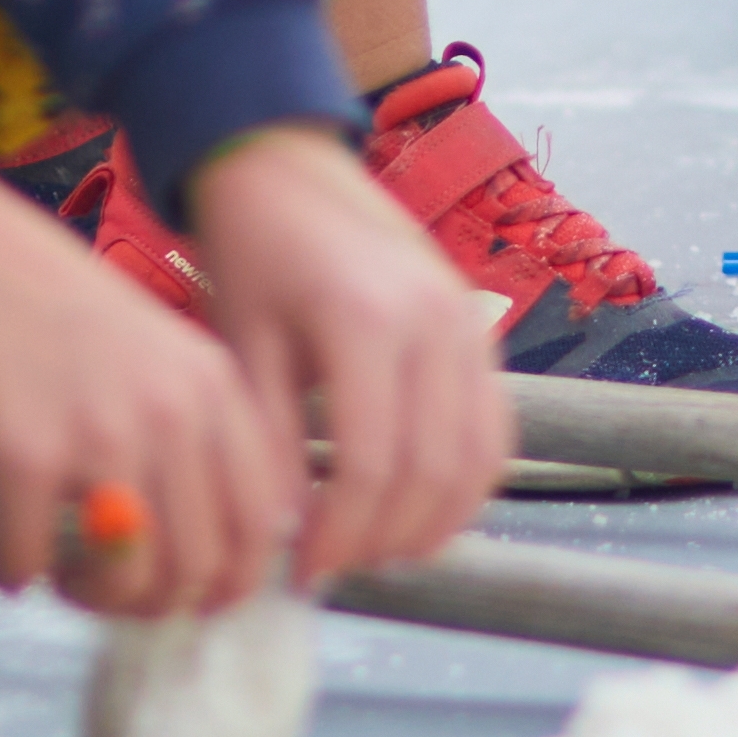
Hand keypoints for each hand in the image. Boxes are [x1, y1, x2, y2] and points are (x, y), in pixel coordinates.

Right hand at [0, 106, 304, 614]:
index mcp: (212, 386)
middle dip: (154, 604)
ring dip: (93, 599)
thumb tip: (197, 542)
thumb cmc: (32, 298)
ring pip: (131, 579)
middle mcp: (173, 412)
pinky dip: (13, 574)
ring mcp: (101, 434)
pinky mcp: (23, 454)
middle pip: (201, 567)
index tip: (193, 599)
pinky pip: (31, 560)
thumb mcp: (146, 350)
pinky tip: (0, 560)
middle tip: (108, 591)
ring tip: (60, 575)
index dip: (231, 581)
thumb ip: (182, 430)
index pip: (264, 523)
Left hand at [180, 124, 510, 582]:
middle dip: (383, 537)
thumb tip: (281, 538)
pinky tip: (421, 513)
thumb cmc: (251, 252)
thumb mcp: (243, 348)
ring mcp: (468, 321)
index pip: (369, 465)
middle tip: (335, 569)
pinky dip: (469, 481)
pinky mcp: (479, 326)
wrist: (286, 163)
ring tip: (376, 553)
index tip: (302, 573)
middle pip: (430, 470)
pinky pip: (494, 425)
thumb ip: (269, 443)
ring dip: (433, 520)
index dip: (338, 534)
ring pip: (475, 457)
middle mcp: (433, 321)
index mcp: (365, 321)